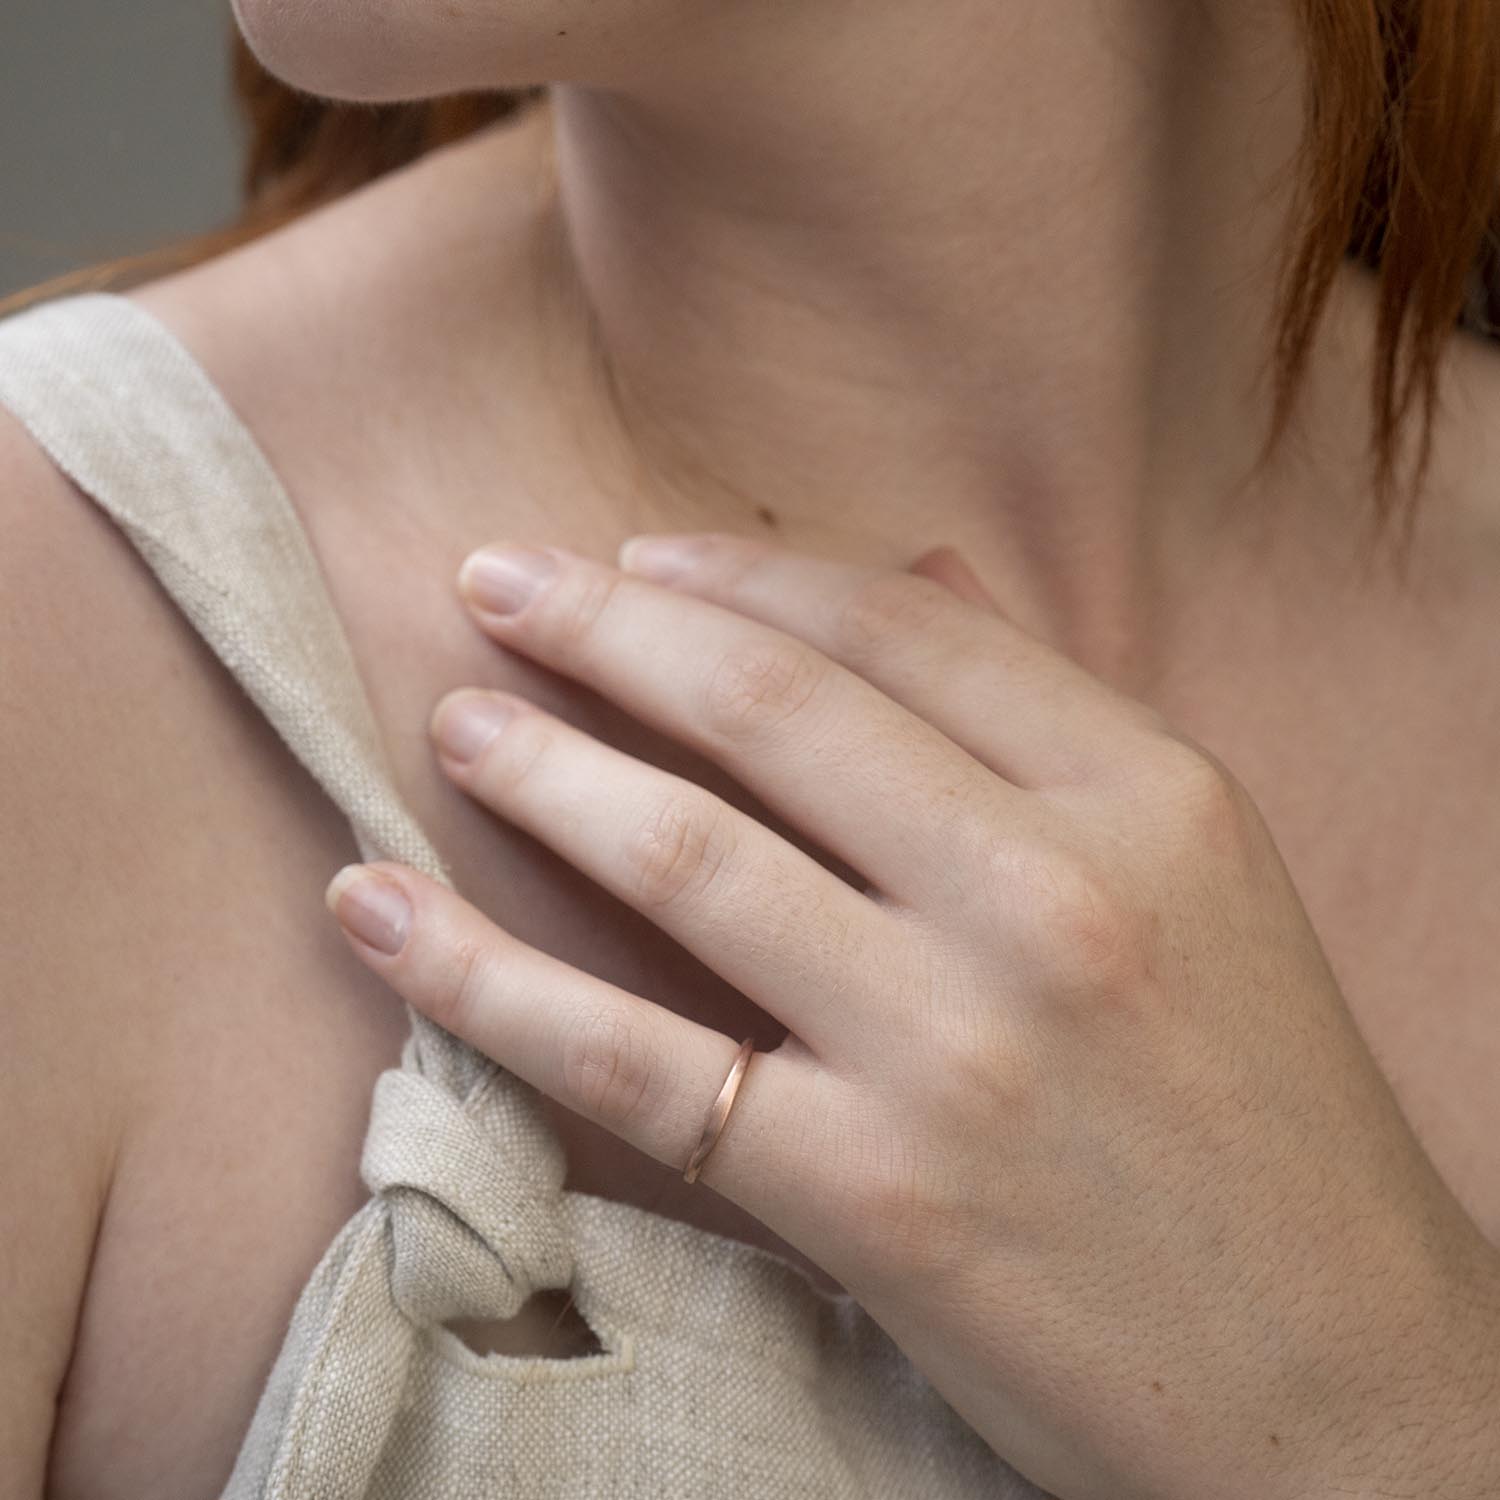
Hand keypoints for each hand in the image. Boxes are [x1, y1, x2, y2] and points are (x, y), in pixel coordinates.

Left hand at [324, 531, 1499, 1499]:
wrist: (1342, 1384)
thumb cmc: (1266, 1118)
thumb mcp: (1203, 880)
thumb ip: (1050, 718)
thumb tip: (911, 573)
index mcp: (1148, 799)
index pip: (903, 629)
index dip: (743, 573)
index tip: (638, 556)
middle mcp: (1051, 897)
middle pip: (778, 710)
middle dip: (609, 625)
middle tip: (496, 580)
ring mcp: (952, 1046)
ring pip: (689, 857)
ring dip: (540, 769)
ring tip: (455, 722)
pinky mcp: (866, 1196)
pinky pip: (631, 1062)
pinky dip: (481, 980)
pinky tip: (379, 913)